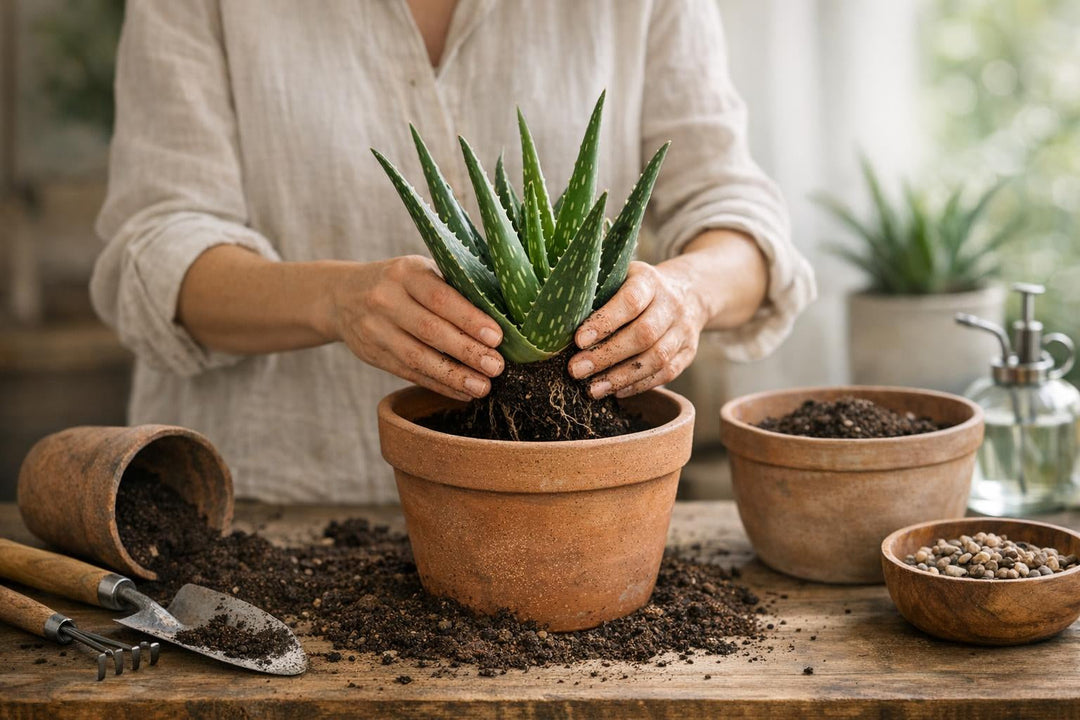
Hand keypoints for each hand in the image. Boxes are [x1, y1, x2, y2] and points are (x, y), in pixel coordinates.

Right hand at [330, 255, 504, 400]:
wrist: (341, 296)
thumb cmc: (398, 282)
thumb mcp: (418, 271)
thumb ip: (450, 286)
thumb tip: (502, 313)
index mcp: (404, 272)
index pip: (440, 297)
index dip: (469, 318)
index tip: (497, 337)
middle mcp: (385, 300)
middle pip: (430, 330)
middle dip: (467, 351)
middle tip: (497, 367)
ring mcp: (375, 330)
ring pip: (418, 358)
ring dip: (454, 376)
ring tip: (483, 387)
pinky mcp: (373, 355)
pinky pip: (409, 374)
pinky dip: (438, 385)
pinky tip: (462, 392)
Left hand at [568, 261, 706, 398]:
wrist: (690, 292)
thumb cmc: (638, 287)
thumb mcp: (622, 275)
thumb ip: (598, 292)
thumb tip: (557, 317)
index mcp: (650, 280)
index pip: (630, 300)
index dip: (605, 321)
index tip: (579, 340)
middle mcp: (671, 304)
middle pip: (643, 334)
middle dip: (607, 355)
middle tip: (576, 370)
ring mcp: (683, 329)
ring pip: (656, 358)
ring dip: (621, 377)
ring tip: (592, 389)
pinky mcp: (688, 352)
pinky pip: (666, 373)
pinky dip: (639, 385)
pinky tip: (616, 391)